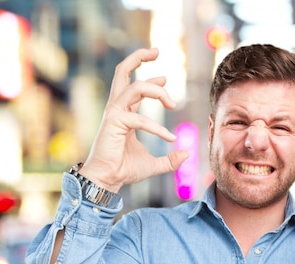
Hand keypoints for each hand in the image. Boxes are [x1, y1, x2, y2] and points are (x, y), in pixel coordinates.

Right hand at [79, 48, 188, 191]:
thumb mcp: (153, 165)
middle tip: (157, 51)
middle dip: (139, 56)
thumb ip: (170, 160)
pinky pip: (140, 118)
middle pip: (122, 71)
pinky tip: (170, 138)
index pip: (134, 86)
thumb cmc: (124, 170)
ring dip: (157, 90)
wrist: (108, 181)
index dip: (151, 79)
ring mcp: (114, 113)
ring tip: (173, 104)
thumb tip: (186, 154)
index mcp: (123, 113)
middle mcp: (117, 108)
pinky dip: (157, 128)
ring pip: (135, 87)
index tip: (165, 78)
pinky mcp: (114, 123)